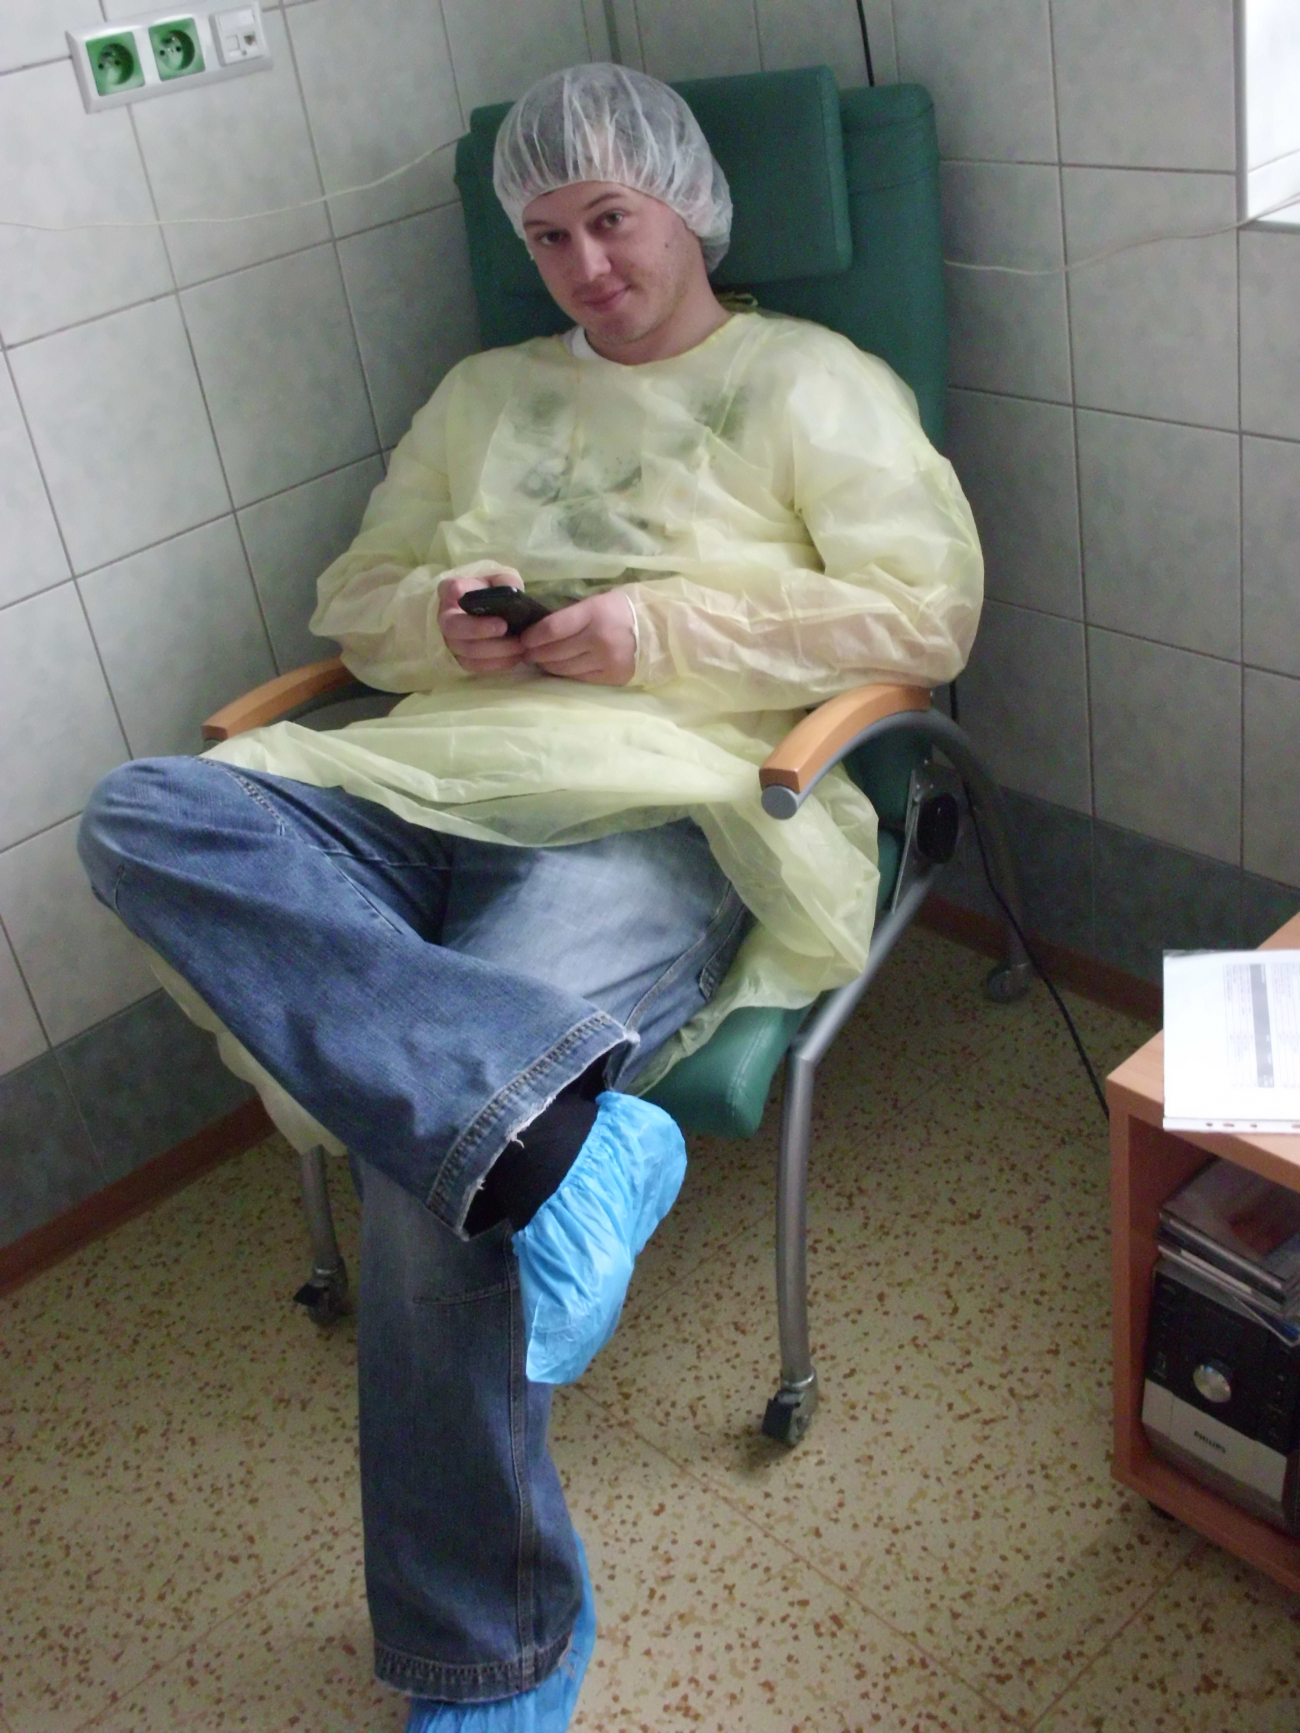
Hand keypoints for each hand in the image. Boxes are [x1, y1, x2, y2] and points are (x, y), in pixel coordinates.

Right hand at [437, 564, 526, 675]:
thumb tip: (510, 592)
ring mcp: (450, 641)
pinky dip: (496, 663)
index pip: (449, 589)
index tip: (461, 593)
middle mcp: (445, 617)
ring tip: (519, 645)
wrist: (497, 615)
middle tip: (504, 626)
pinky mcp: (460, 659)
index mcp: (451, 591)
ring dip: (495, 650)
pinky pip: (475, 666)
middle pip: (453, 627)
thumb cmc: (495, 593)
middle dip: (478, 629)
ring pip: (466, 650)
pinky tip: (515, 658)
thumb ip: (507, 582)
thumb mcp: (503, 580)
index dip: (454, 593)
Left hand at [520, 591, 635, 685]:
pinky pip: (579, 678)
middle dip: (535, 653)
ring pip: (564, 669)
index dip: (533, 636)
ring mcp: (605, 661)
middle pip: (555, 652)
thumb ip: (572, 615)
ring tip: (540, 661)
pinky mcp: (611, 677)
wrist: (659, 630)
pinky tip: (560, 669)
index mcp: (594, 614)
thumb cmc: (623, 611)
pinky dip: (566, 674)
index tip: (523, 639)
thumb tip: (542, 629)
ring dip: (547, 666)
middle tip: (527, 653)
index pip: (553, 628)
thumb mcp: (598, 602)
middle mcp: (598, 639)